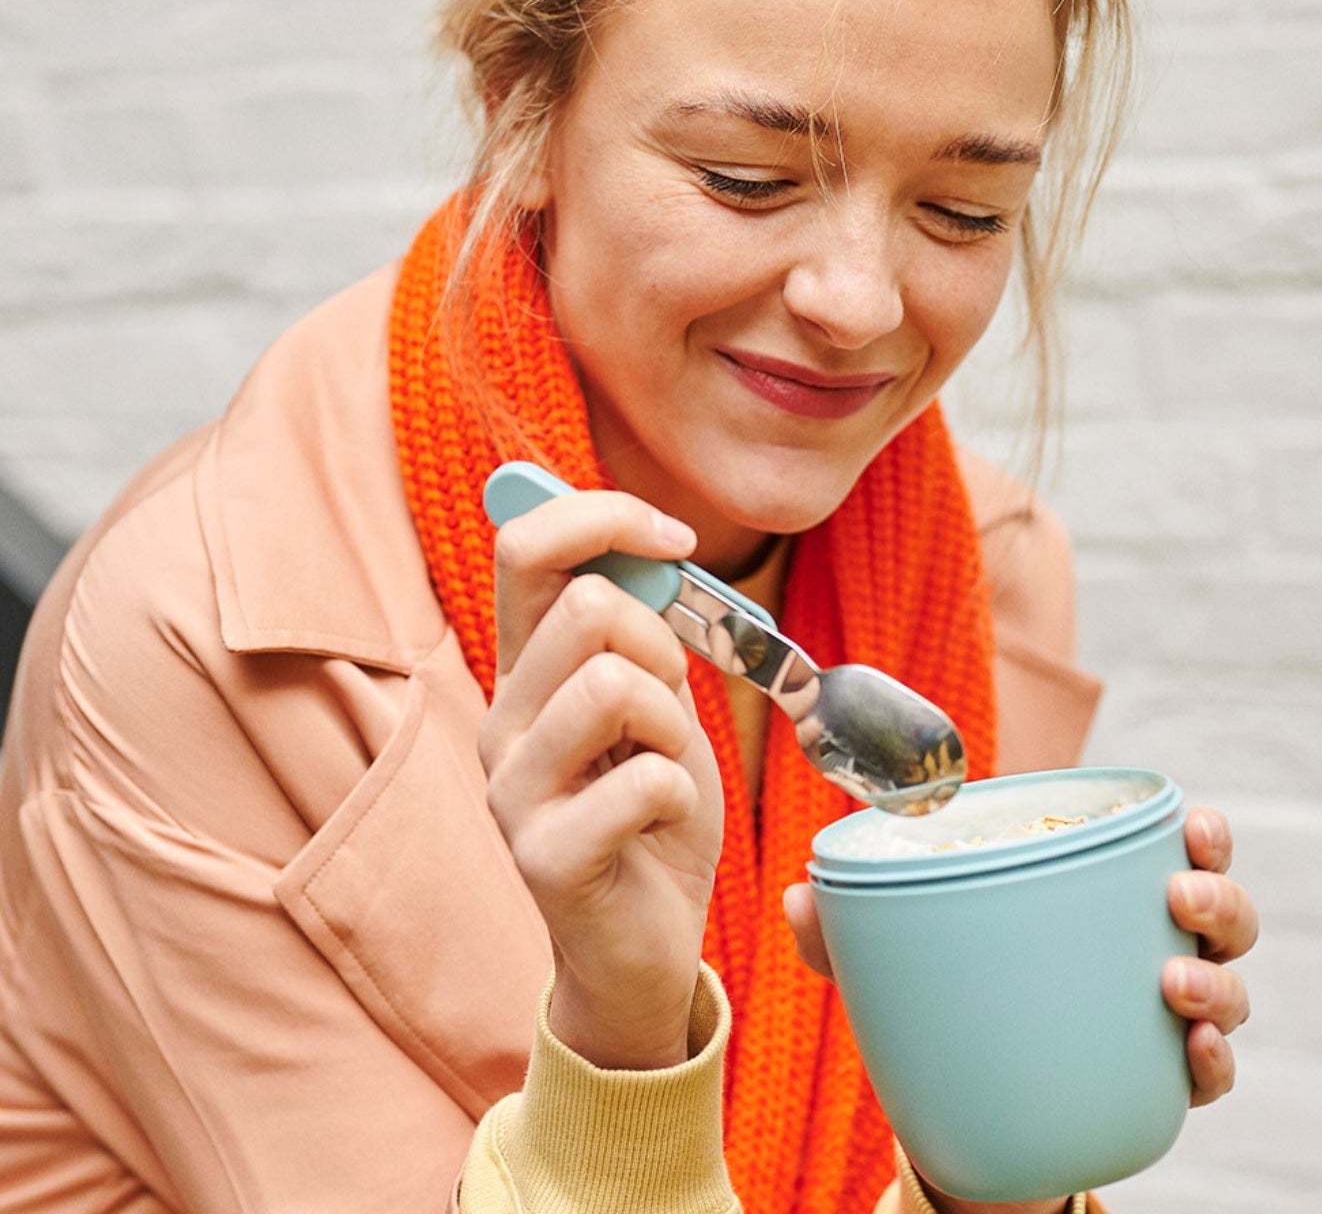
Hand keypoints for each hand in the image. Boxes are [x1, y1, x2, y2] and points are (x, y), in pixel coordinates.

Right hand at [482, 490, 724, 1070]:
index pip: (526, 546)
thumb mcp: (657, 702)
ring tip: (661, 771)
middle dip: (662, 646)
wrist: (643, 943)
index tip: (675, 539)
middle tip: (667, 711)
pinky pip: (646, 780)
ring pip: (613, 685)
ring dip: (673, 727)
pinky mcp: (543, 857)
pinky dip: (681, 796)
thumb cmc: (652, 810)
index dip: (604, 516)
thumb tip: (647, 544)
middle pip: (586, 606)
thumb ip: (642, 632)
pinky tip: (657, 827)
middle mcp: (502, 720)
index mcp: (526, 670)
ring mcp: (512, 791)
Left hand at [784, 804, 1258, 1108]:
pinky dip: (1213, 1065)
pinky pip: (1210, 1074)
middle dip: (1217, 897)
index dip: (1202, 834)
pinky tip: (1192, 1057)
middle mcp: (1151, 945)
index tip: (1193, 822)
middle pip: (1221, 912)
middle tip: (1177, 897)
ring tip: (1172, 985)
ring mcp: (1165, 1016)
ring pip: (1229, 989)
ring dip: (1216, 982)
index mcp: (1103, 892)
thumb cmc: (959, 984)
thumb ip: (850, 924)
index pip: (1174, 849)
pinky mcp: (1163, 1082)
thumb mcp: (904, 952)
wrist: (976, 1096)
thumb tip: (794, 895)